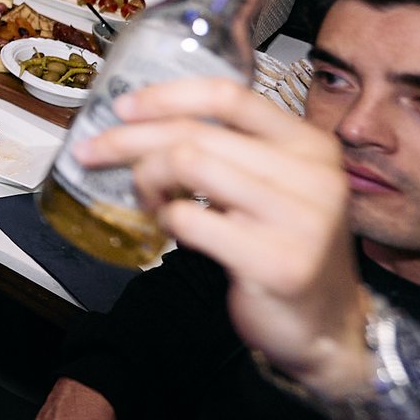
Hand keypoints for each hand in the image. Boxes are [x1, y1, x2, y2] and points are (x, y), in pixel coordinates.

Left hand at [71, 78, 370, 397]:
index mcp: (311, 145)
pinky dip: (164, 219)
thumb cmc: (285, 245)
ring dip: (148, 179)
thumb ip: (230, 148)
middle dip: (130, 141)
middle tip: (94, 152)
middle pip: (196, 134)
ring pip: (188, 164)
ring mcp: (299, 220)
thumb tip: (141, 121)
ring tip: (148, 197)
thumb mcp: (275, 184)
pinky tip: (170, 228)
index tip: (123, 107)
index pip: (229, 95)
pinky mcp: (275, 262)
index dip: (167, 96)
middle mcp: (313, 176)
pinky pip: (189, 219)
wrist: (325, 324)